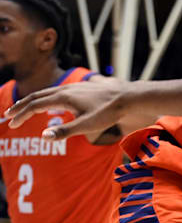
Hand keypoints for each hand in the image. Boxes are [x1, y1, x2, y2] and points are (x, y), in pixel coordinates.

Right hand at [4, 79, 136, 138]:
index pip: (34, 105)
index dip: (21, 115)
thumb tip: (44, 135)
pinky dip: (46, 98)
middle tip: (8, 115)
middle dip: (21, 106)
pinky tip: (50, 104)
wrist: (128, 97)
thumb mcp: (87, 125)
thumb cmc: (109, 112)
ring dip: (33, 101)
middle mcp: (65, 89)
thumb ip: (65, 131)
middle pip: (36, 96)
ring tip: (25, 109)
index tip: (12, 125)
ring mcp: (74, 87)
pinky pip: (57, 92)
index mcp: (63, 97)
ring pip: (47, 92)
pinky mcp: (81, 88)